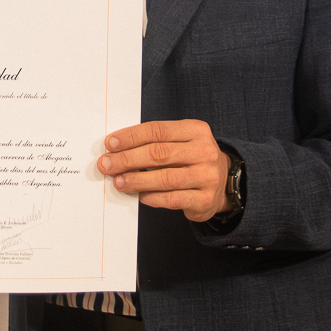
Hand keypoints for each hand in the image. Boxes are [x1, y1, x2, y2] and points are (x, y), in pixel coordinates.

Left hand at [98, 119, 231, 220]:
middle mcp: (205, 151)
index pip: (157, 130)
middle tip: (106, 164)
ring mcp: (208, 176)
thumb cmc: (191, 159)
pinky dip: (152, 197)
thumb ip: (155, 142)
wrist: (223, 183)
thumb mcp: (181, 142)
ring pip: (165, 178)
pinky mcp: (205, 199)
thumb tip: (117, 149)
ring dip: (136, 180)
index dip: (131, 137)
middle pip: (159, 153)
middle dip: (127, 159)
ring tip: (118, 182)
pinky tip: (139, 195)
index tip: (110, 144)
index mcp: (196, 130)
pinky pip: (172, 199)